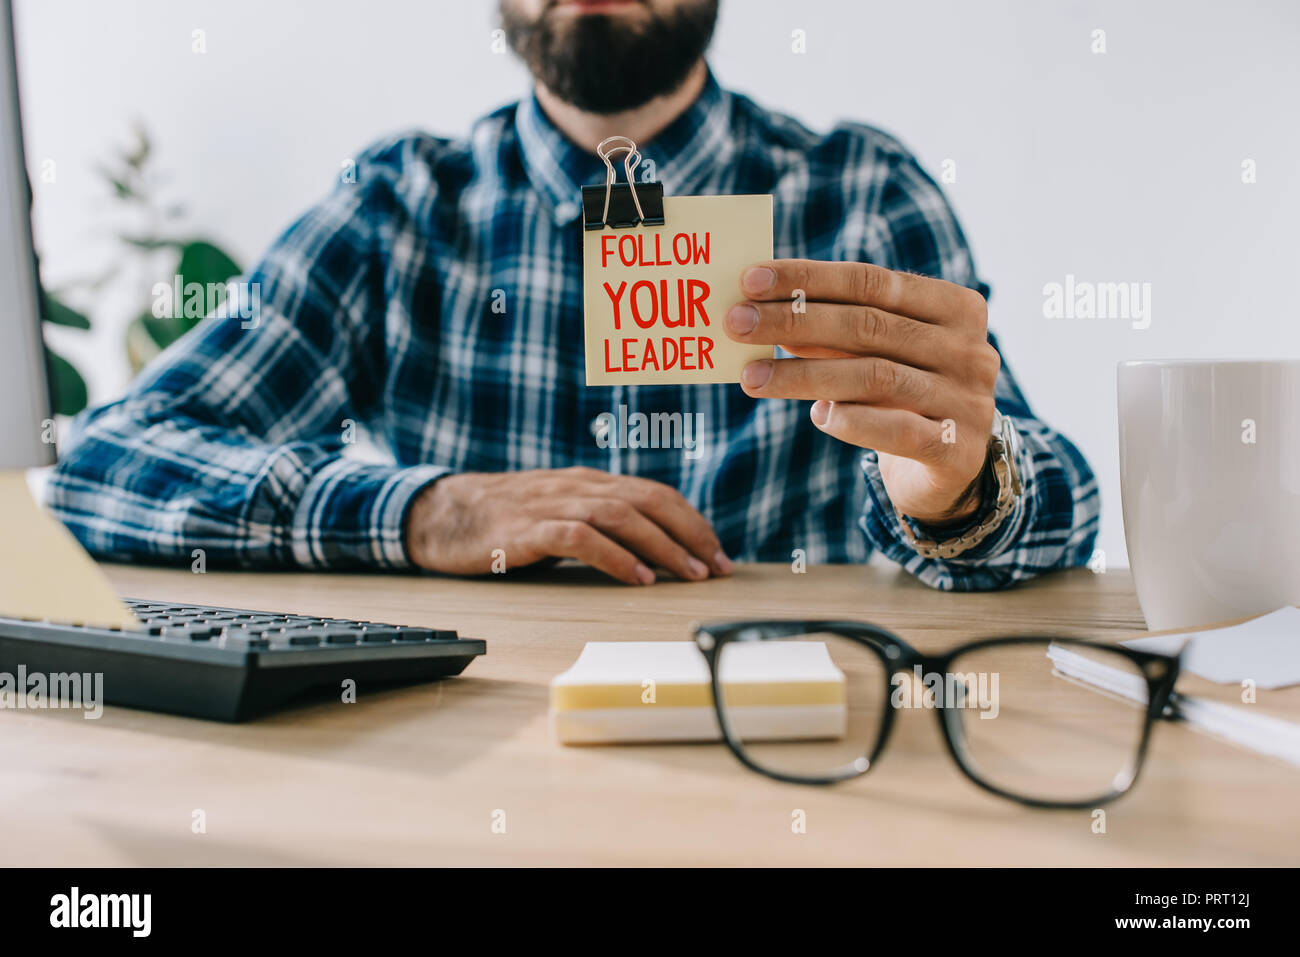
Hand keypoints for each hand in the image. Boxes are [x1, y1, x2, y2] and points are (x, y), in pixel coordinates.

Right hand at [403, 467, 732, 584]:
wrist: (441, 513)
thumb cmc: (504, 520)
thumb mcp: (559, 514)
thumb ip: (599, 524)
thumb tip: (651, 553)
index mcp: (589, 484)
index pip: (654, 494)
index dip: (692, 522)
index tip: (719, 554)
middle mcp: (577, 487)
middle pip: (648, 500)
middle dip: (690, 533)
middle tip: (717, 567)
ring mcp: (551, 505)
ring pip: (621, 516)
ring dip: (662, 546)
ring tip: (688, 574)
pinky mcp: (526, 529)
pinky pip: (579, 539)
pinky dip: (614, 558)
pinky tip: (636, 579)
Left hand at [725, 259, 999, 524]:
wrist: (952, 468)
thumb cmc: (903, 395)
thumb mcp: (875, 354)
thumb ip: (832, 330)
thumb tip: (760, 307)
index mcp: (956, 307)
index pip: (873, 281)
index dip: (809, 279)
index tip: (749, 281)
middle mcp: (971, 350)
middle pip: (870, 325)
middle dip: (794, 321)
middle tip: (736, 324)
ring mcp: (969, 401)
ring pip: (875, 377)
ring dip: (804, 375)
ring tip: (751, 378)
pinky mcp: (957, 451)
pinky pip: (897, 430)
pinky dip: (852, 421)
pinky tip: (816, 416)